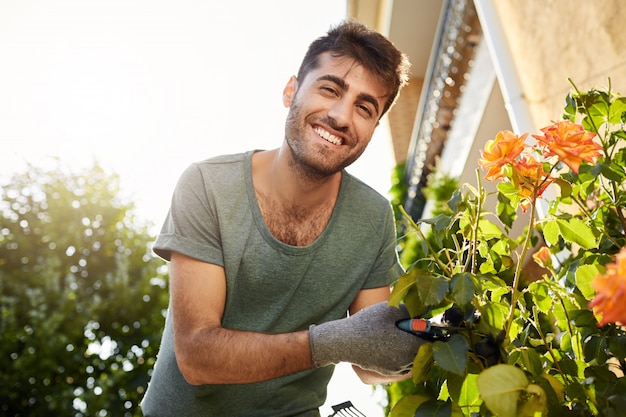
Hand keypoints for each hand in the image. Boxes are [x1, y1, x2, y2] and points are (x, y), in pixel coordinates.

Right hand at [308, 302, 424, 375]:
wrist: (344, 342)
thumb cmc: (367, 324)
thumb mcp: (389, 310)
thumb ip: (410, 310)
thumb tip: (423, 312)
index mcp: (409, 347)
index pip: (431, 342)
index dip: (429, 331)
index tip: (421, 323)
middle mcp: (406, 362)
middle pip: (423, 352)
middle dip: (419, 340)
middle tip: (406, 327)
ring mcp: (396, 369)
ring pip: (412, 359)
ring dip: (410, 348)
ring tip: (395, 334)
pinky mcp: (386, 372)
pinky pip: (401, 364)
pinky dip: (399, 354)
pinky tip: (387, 343)